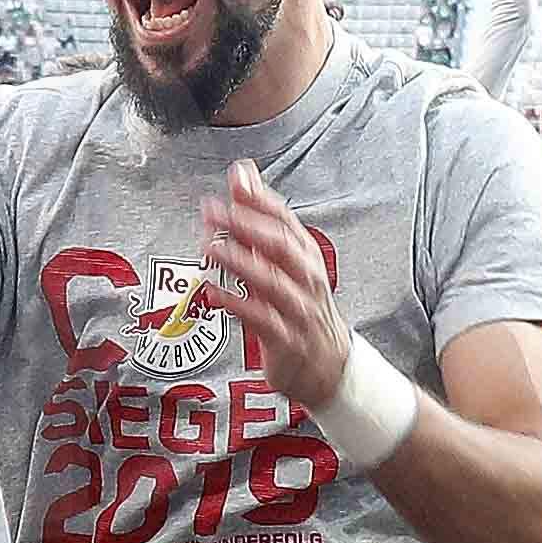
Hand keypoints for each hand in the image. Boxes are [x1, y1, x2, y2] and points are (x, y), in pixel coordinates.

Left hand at [201, 162, 352, 416]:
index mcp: (305, 257)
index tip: (236, 182)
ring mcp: (298, 309)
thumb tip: (241, 175)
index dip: (260, 201)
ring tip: (211, 248)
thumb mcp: (286, 262)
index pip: (285, 221)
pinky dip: (237, 304)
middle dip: (246, 226)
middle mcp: (305, 279)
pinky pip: (261, 319)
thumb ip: (259, 219)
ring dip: (239, 262)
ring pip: (271, 280)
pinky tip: (213, 293)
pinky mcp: (286, 339)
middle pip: (280, 245)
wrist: (330, 367)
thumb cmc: (302, 308)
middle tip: (214, 212)